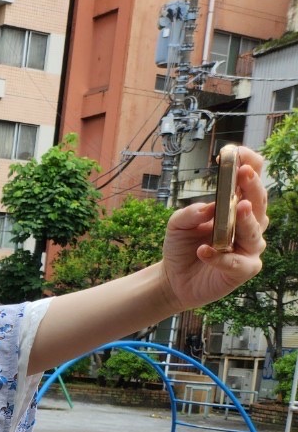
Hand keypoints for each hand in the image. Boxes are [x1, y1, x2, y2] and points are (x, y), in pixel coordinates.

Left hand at [159, 144, 267, 311]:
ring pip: (254, 230)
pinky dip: (221, 257)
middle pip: (258, 201)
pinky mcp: (244, 270)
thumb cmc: (182, 246)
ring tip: (238, 207)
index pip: (251, 178)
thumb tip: (208, 207)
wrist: (174, 278)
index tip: (234, 153)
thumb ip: (189, 213)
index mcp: (237, 205)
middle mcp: (249, 223)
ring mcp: (249, 246)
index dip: (247, 163)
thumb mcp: (176, 225)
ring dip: (246, 218)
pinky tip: (204, 251)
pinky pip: (237, 262)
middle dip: (252, 186)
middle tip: (243, 173)